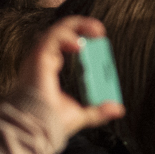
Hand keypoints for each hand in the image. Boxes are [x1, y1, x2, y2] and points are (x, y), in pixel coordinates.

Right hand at [11, 16, 124, 143]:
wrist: (36, 128)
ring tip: (97, 30)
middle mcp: (43, 62)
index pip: (65, 47)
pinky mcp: (39, 58)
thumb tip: (118, 109)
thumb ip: (98, 110)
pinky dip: (67, 36)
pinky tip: (80, 43)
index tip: (100, 43)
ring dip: (77, 26)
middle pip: (60, 35)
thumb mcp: (81, 114)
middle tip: (100, 31)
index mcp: (50, 70)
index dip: (82, 41)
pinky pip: (52, 38)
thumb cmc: (51, 122)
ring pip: (56, 31)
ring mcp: (39, 59)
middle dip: (81, 28)